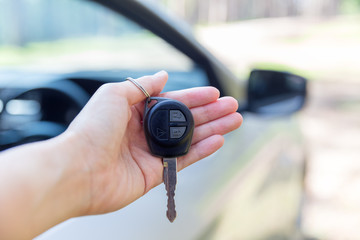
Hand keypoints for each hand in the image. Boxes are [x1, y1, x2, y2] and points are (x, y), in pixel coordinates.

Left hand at [67, 71, 242, 214]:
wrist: (79, 170)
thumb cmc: (91, 130)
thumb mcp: (114, 94)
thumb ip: (142, 85)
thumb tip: (163, 75)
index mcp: (134, 112)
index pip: (172, 101)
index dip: (194, 96)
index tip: (214, 93)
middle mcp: (144, 132)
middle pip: (185, 119)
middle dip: (210, 112)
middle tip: (232, 106)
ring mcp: (151, 152)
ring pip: (189, 139)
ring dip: (213, 129)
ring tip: (234, 121)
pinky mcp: (155, 173)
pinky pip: (184, 160)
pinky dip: (202, 151)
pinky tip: (218, 140)